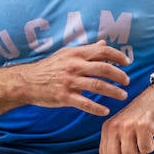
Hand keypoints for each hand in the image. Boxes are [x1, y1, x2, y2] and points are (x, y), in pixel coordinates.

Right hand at [12, 40, 130, 115]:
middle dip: (119, 75)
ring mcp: (69, 81)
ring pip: (98, 86)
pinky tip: (105, 111)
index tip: (127, 63)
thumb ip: (86, 50)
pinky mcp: (64, 97)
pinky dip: (97, 108)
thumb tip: (103, 43)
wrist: (27, 81)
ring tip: (122, 96)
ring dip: (113, 91)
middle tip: (127, 81)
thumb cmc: (49, 67)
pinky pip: (85, 103)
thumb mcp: (66, 54)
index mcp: (75, 54)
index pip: (102, 51)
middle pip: (104, 68)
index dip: (118, 56)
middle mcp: (74, 66)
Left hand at [99, 84, 153, 153]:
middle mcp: (115, 127)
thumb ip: (116, 147)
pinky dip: (150, 147)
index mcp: (108, 128)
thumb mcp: (123, 128)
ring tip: (143, 146)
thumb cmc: (141, 117)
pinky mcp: (144, 126)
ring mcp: (129, 126)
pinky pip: (146, 149)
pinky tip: (151, 137)